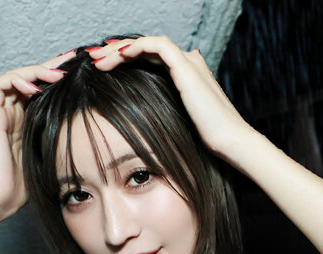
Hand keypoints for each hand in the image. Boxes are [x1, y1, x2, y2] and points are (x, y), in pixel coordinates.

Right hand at [0, 50, 74, 220]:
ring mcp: (0, 112)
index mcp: (27, 120)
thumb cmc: (26, 185)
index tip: (81, 71)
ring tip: (58, 74)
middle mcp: (13, 112)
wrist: (0, 198)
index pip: (42, 89)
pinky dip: (16, 79)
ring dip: (37, 70)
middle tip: (73, 60)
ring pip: (16, 75)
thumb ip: (63, 135)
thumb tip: (91, 123)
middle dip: (51, 66)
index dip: (58, 77)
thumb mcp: (54, 153)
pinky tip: (34, 87)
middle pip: (30, 77)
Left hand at [86, 36, 255, 159]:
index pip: (147, 57)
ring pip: (146, 44)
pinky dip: (136, 47)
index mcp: (184, 74)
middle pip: (144, 48)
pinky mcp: (186, 67)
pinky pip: (157, 46)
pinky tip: (119, 56)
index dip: (123, 59)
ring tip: (98, 59)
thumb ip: (160, 112)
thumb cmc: (205, 139)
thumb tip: (136, 119)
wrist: (228, 141)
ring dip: (120, 49)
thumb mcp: (175, 122)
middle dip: (116, 52)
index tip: (101, 68)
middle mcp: (186, 63)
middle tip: (93, 58)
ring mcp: (187, 63)